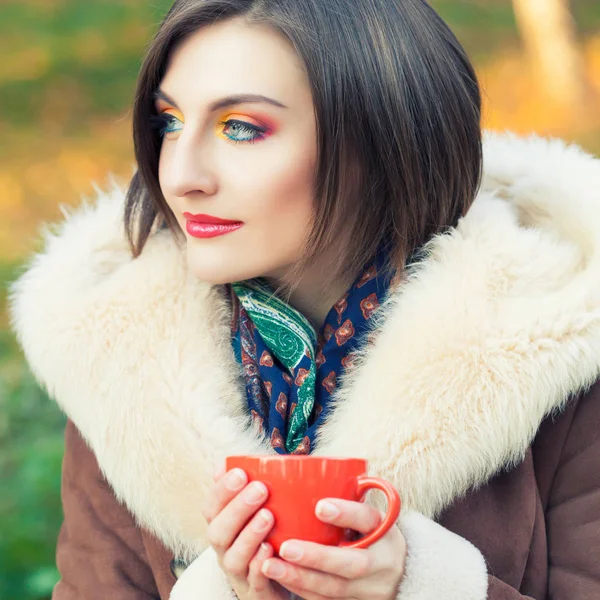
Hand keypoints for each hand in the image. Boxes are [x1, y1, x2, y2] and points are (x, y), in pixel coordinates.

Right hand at [201, 466, 288, 599]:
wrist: (272, 583)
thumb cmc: (262, 536)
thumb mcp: (252, 510)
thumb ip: (242, 487)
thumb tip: (224, 462)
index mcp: (221, 526)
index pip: (210, 507)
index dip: (222, 490)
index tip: (241, 473)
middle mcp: (224, 549)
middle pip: (218, 531)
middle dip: (237, 509)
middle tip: (260, 489)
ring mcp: (238, 572)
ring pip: (233, 557)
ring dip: (249, 535)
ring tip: (268, 516)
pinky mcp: (255, 591)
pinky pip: (253, 581)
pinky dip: (259, 565)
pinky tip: (271, 550)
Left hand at [261, 498, 405, 599]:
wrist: (398, 574)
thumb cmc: (372, 533)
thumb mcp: (368, 513)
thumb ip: (346, 497)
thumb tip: (308, 473)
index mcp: (383, 529)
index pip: (367, 518)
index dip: (346, 513)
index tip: (320, 506)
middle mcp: (382, 562)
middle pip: (352, 564)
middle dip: (317, 557)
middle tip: (286, 547)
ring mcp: (371, 588)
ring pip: (334, 588)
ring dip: (300, 578)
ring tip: (270, 565)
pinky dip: (300, 591)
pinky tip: (280, 577)